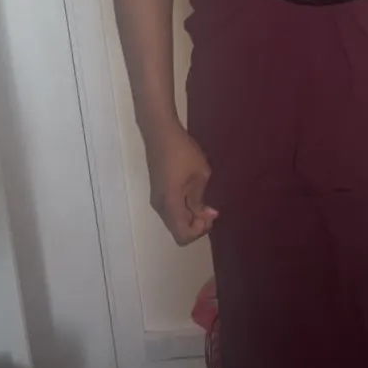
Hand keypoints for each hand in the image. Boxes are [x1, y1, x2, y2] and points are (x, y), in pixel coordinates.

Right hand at [147, 124, 217, 244]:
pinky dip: (184, 211)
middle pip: (178, 232)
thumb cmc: (183, 151)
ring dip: (190, 219)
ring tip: (204, 202)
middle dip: (196, 226)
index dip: (200, 231)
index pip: (183, 235)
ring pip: (174, 223)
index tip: (210, 213)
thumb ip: (200, 200)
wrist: (160, 132)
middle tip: (210, 210)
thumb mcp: (200, 175)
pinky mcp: (158, 193)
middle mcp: (160, 207)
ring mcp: (157, 201)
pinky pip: (171, 212)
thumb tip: (205, 216)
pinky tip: (194, 196)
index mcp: (170, 204)